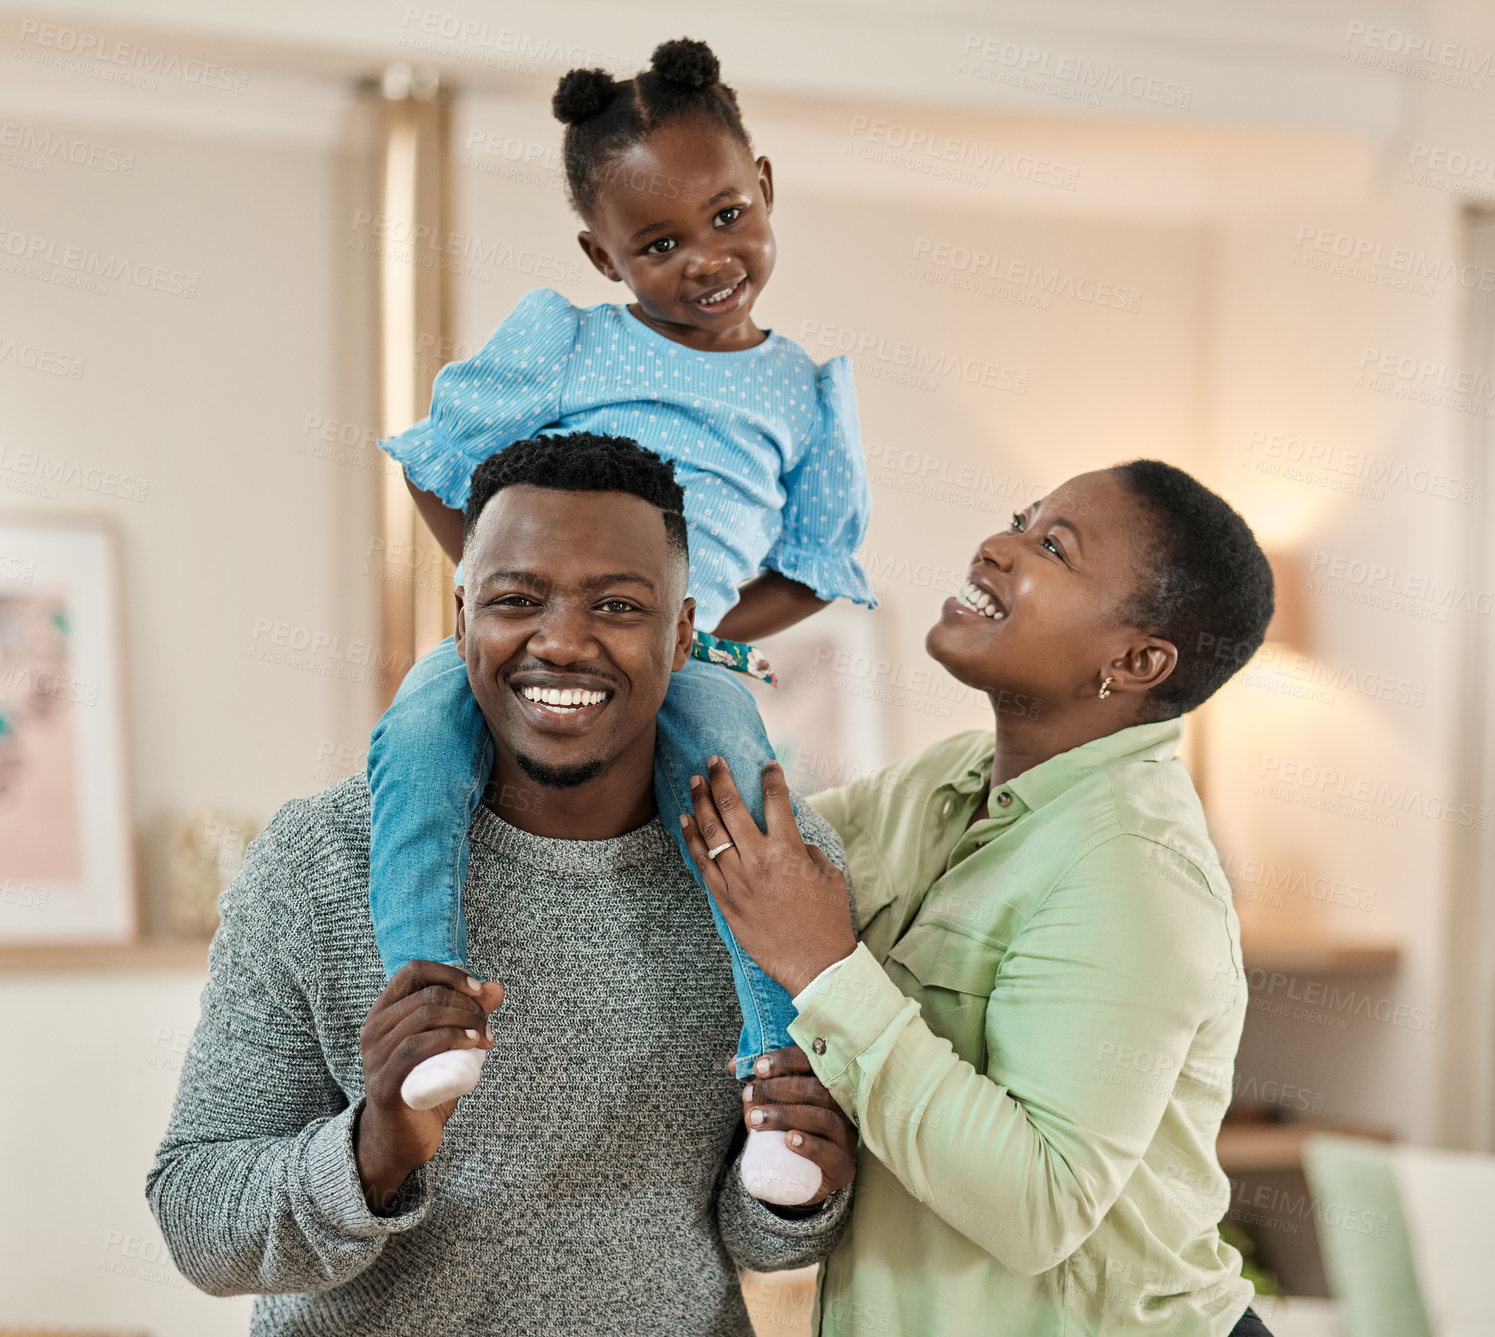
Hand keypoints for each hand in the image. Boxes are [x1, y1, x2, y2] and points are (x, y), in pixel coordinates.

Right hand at [354, 961, 504, 1212]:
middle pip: (428, 996)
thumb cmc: (425, 1084)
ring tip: (485, 1038)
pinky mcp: (384, 1082)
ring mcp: (375, 1056)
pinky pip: (416, 1047)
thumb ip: (468, 1014)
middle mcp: (374, 1029)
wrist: (400, 1139)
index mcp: (385, 1012)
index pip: (414, 970)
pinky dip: (450, 1038)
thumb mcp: (448, 1044)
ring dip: (465, 1020)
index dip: (450, 974)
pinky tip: (472, 1043)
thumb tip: (496, 988)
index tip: (479, 990)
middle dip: (468, 1005)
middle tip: (488, 1026)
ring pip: (424, 1017)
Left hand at [680, 756, 856, 995]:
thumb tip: (790, 837)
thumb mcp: (829, 875)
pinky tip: (685, 821)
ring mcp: (737, 880)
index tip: (768, 764)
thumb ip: (806, 850)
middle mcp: (758, 860)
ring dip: (701, 802)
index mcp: (788, 850)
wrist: (815, 964)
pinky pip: (701, 863)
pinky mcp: (725, 900)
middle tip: (713, 761)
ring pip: (710, 832)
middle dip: (720, 778)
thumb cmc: (828, 919)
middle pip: (732, 807)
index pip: (776, 800)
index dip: (771, 777)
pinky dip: (691, 839)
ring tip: (695, 782)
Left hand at [738, 1045, 856, 1202]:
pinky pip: (831, 1154)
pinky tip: (788, 1141)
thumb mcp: (771, 1106)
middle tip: (750, 1094)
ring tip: (756, 1120)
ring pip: (823, 1118)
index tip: (758, 1067)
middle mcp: (843, 1109)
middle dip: (779, 1089)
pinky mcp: (843, 1167)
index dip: (786, 1061)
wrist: (795, 1181)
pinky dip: (809, 1145)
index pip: (814, 1063)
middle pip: (819, 1089)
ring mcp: (846, 1139)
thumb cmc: (783, 1134)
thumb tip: (732, 1064)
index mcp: (829, 1086)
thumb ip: (758, 1084)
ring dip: (786, 1116)